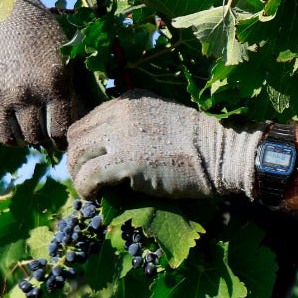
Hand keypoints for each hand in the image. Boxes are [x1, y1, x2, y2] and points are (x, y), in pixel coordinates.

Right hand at [0, 0, 77, 146]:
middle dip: (40, 139)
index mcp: (52, 84)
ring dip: (17, 139)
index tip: (60, 140)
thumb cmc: (40, 33)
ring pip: (8, 138)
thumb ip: (74, 87)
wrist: (1, 12)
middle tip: (41, 134)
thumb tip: (84, 119)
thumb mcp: (65, 56)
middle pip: (34, 137)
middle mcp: (23, 93)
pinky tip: (2, 122)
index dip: (62, 140)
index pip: (60, 132)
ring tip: (22, 132)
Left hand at [65, 91, 263, 199]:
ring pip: (76, 156)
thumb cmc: (199, 143)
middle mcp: (120, 112)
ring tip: (92, 189)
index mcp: (129, 100)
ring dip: (79, 175)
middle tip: (89, 178)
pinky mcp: (124, 161)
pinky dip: (85, 190)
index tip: (92, 161)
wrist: (221, 154)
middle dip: (77, 159)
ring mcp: (121, 135)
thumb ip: (134, 125)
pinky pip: (87, 177)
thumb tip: (110, 150)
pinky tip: (95, 197)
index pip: (89, 119)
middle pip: (76, 135)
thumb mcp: (162, 119)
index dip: (86, 144)